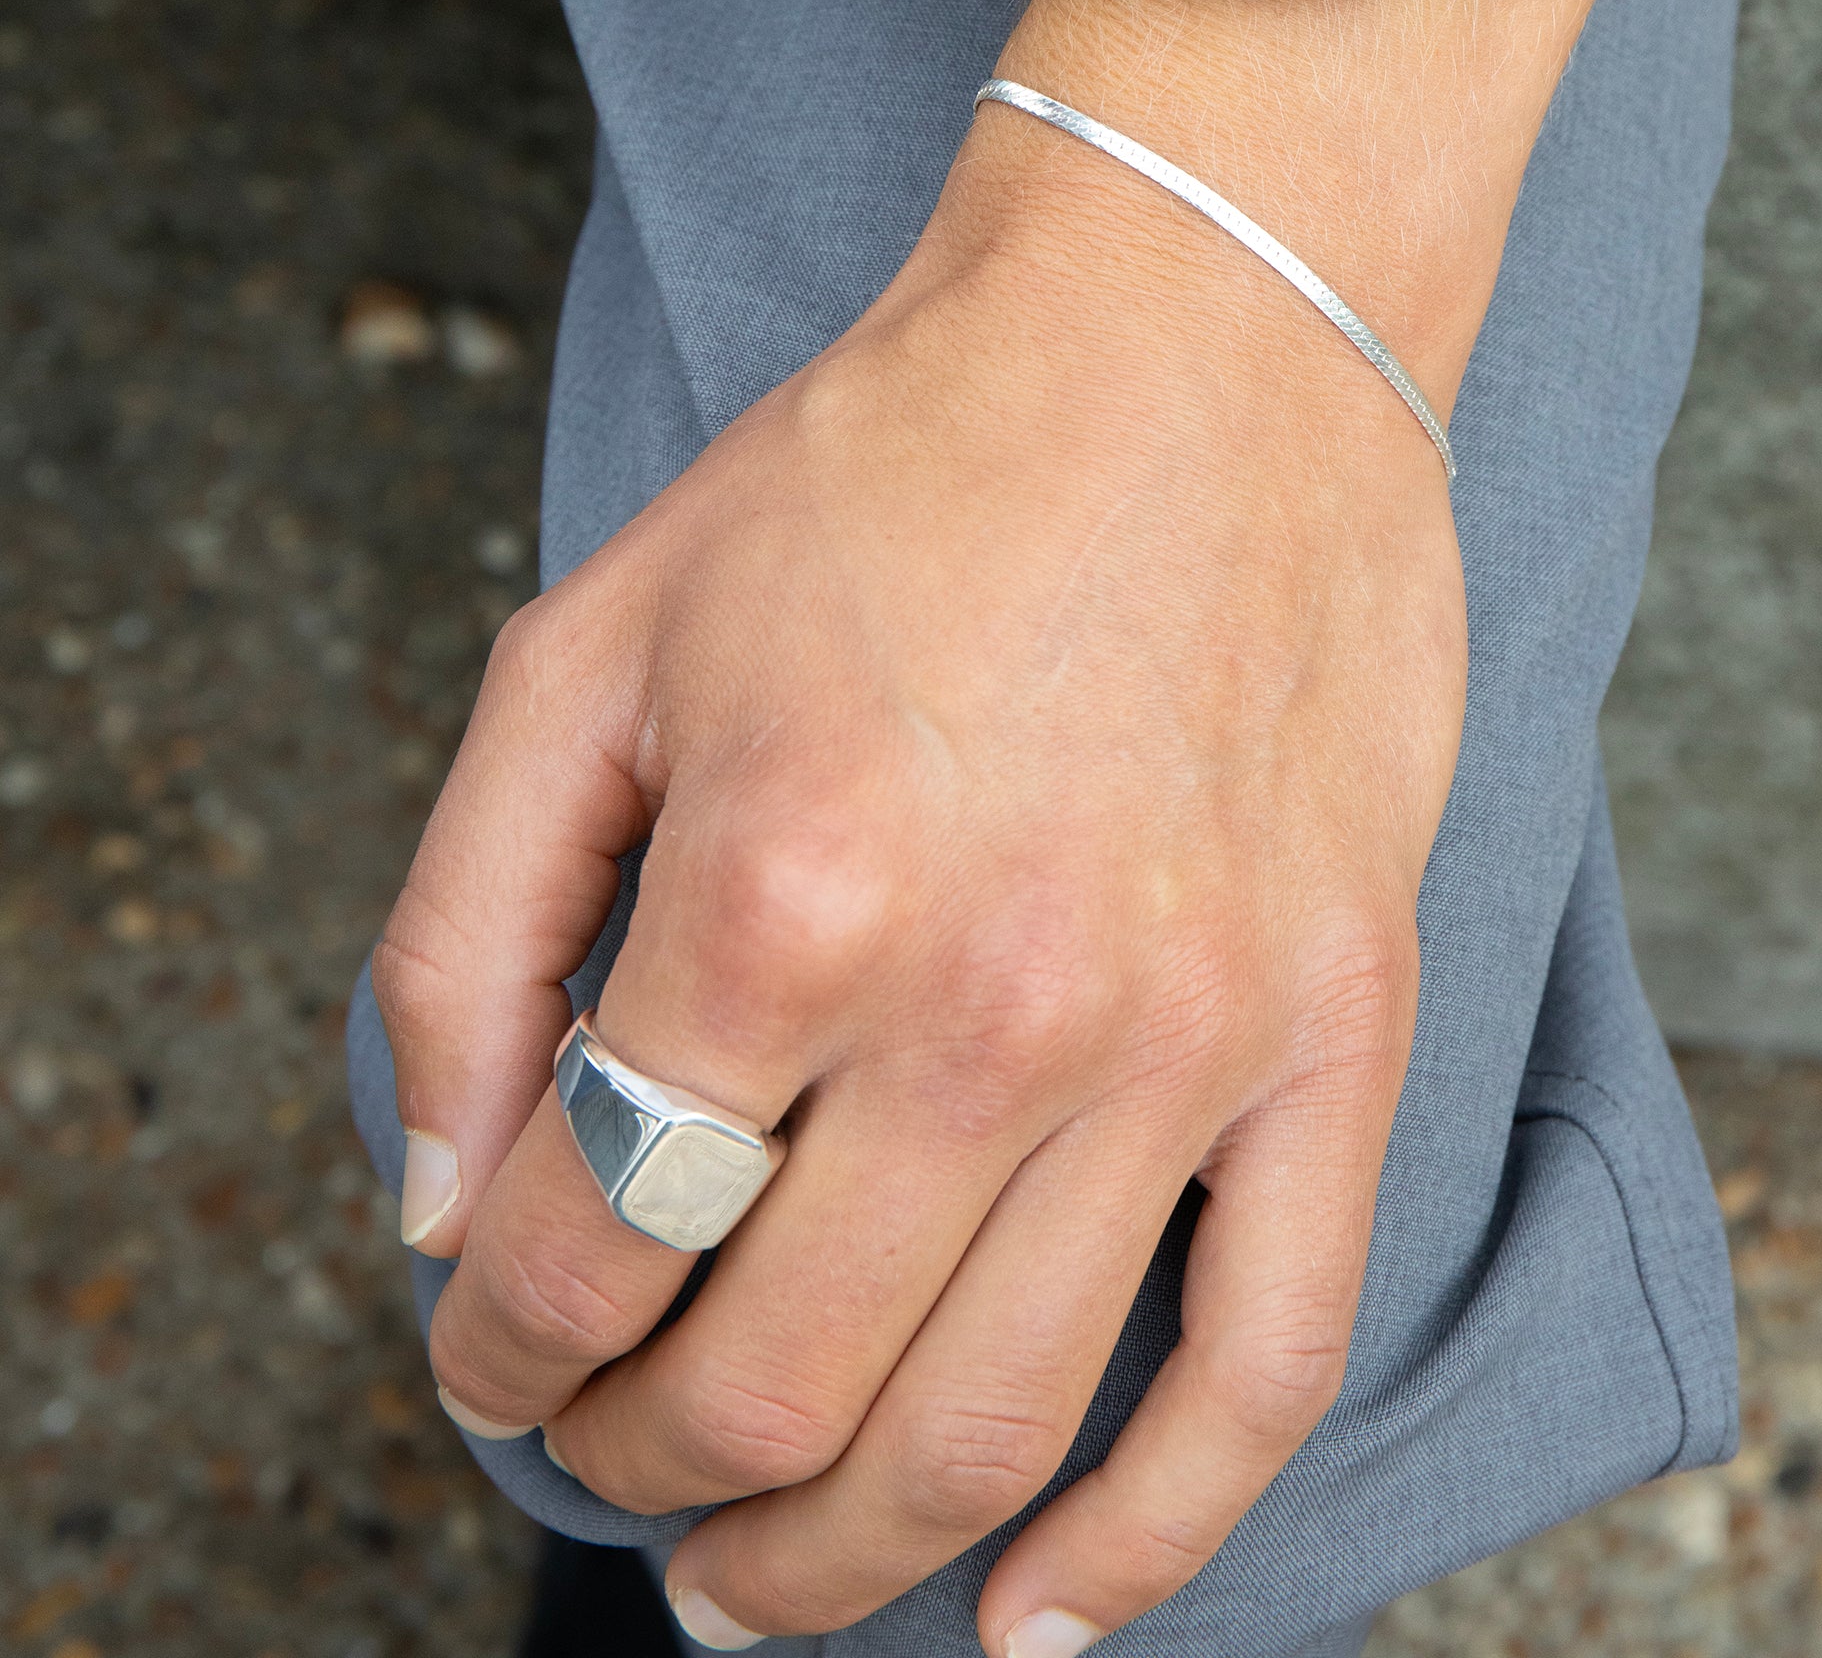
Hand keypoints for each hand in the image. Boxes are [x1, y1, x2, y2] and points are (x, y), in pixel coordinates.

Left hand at [376, 90, 1465, 1645]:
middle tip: (609, 1458)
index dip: (498, 1342)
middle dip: (641, 1469)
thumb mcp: (596, 646)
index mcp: (780, 892)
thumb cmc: (892, 472)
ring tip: (757, 1573)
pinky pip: (1263, 1361)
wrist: (1195, 337)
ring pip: (987, 1423)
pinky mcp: (1335, 1031)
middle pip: (770, 1384)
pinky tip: (1044, 1615)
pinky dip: (1152, 1535)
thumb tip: (440, 1199)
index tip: (494, 1345)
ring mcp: (1187, 1036)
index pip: (583, 1242)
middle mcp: (991, 1001)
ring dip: (834, 1554)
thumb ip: (467, 929)